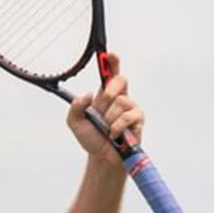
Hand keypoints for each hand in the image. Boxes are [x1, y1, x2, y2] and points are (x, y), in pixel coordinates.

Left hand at [66, 53, 144, 167]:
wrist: (102, 158)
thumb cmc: (92, 138)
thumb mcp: (75, 123)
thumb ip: (75, 107)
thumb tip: (87, 95)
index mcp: (105, 95)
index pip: (110, 75)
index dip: (112, 63)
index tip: (110, 55)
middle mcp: (120, 98)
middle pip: (119, 80)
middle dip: (108, 94)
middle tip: (101, 110)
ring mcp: (131, 107)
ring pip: (119, 103)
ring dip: (109, 120)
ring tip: (107, 130)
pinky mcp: (138, 119)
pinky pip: (127, 117)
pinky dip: (116, 128)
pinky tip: (114, 135)